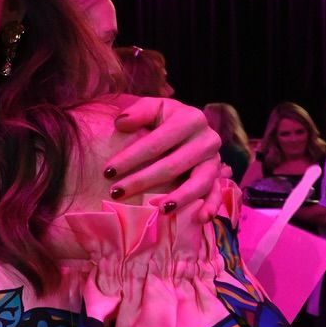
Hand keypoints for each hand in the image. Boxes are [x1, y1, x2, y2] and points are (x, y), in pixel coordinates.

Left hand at [108, 97, 221, 215]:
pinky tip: (200, 218)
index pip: (155, 143)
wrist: (189, 126)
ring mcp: (215, 160)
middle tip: (117, 193)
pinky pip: (217, 193)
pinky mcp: (218, 176)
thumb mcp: (153, 108)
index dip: (130, 158)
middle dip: (142, 181)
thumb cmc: (164, 119)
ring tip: (160, 210)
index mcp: (190, 119)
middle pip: (172, 166)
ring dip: (180, 198)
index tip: (107, 172)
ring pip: (199, 182)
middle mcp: (207, 139)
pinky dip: (211, 206)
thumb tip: (121, 123)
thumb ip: (138, 112)